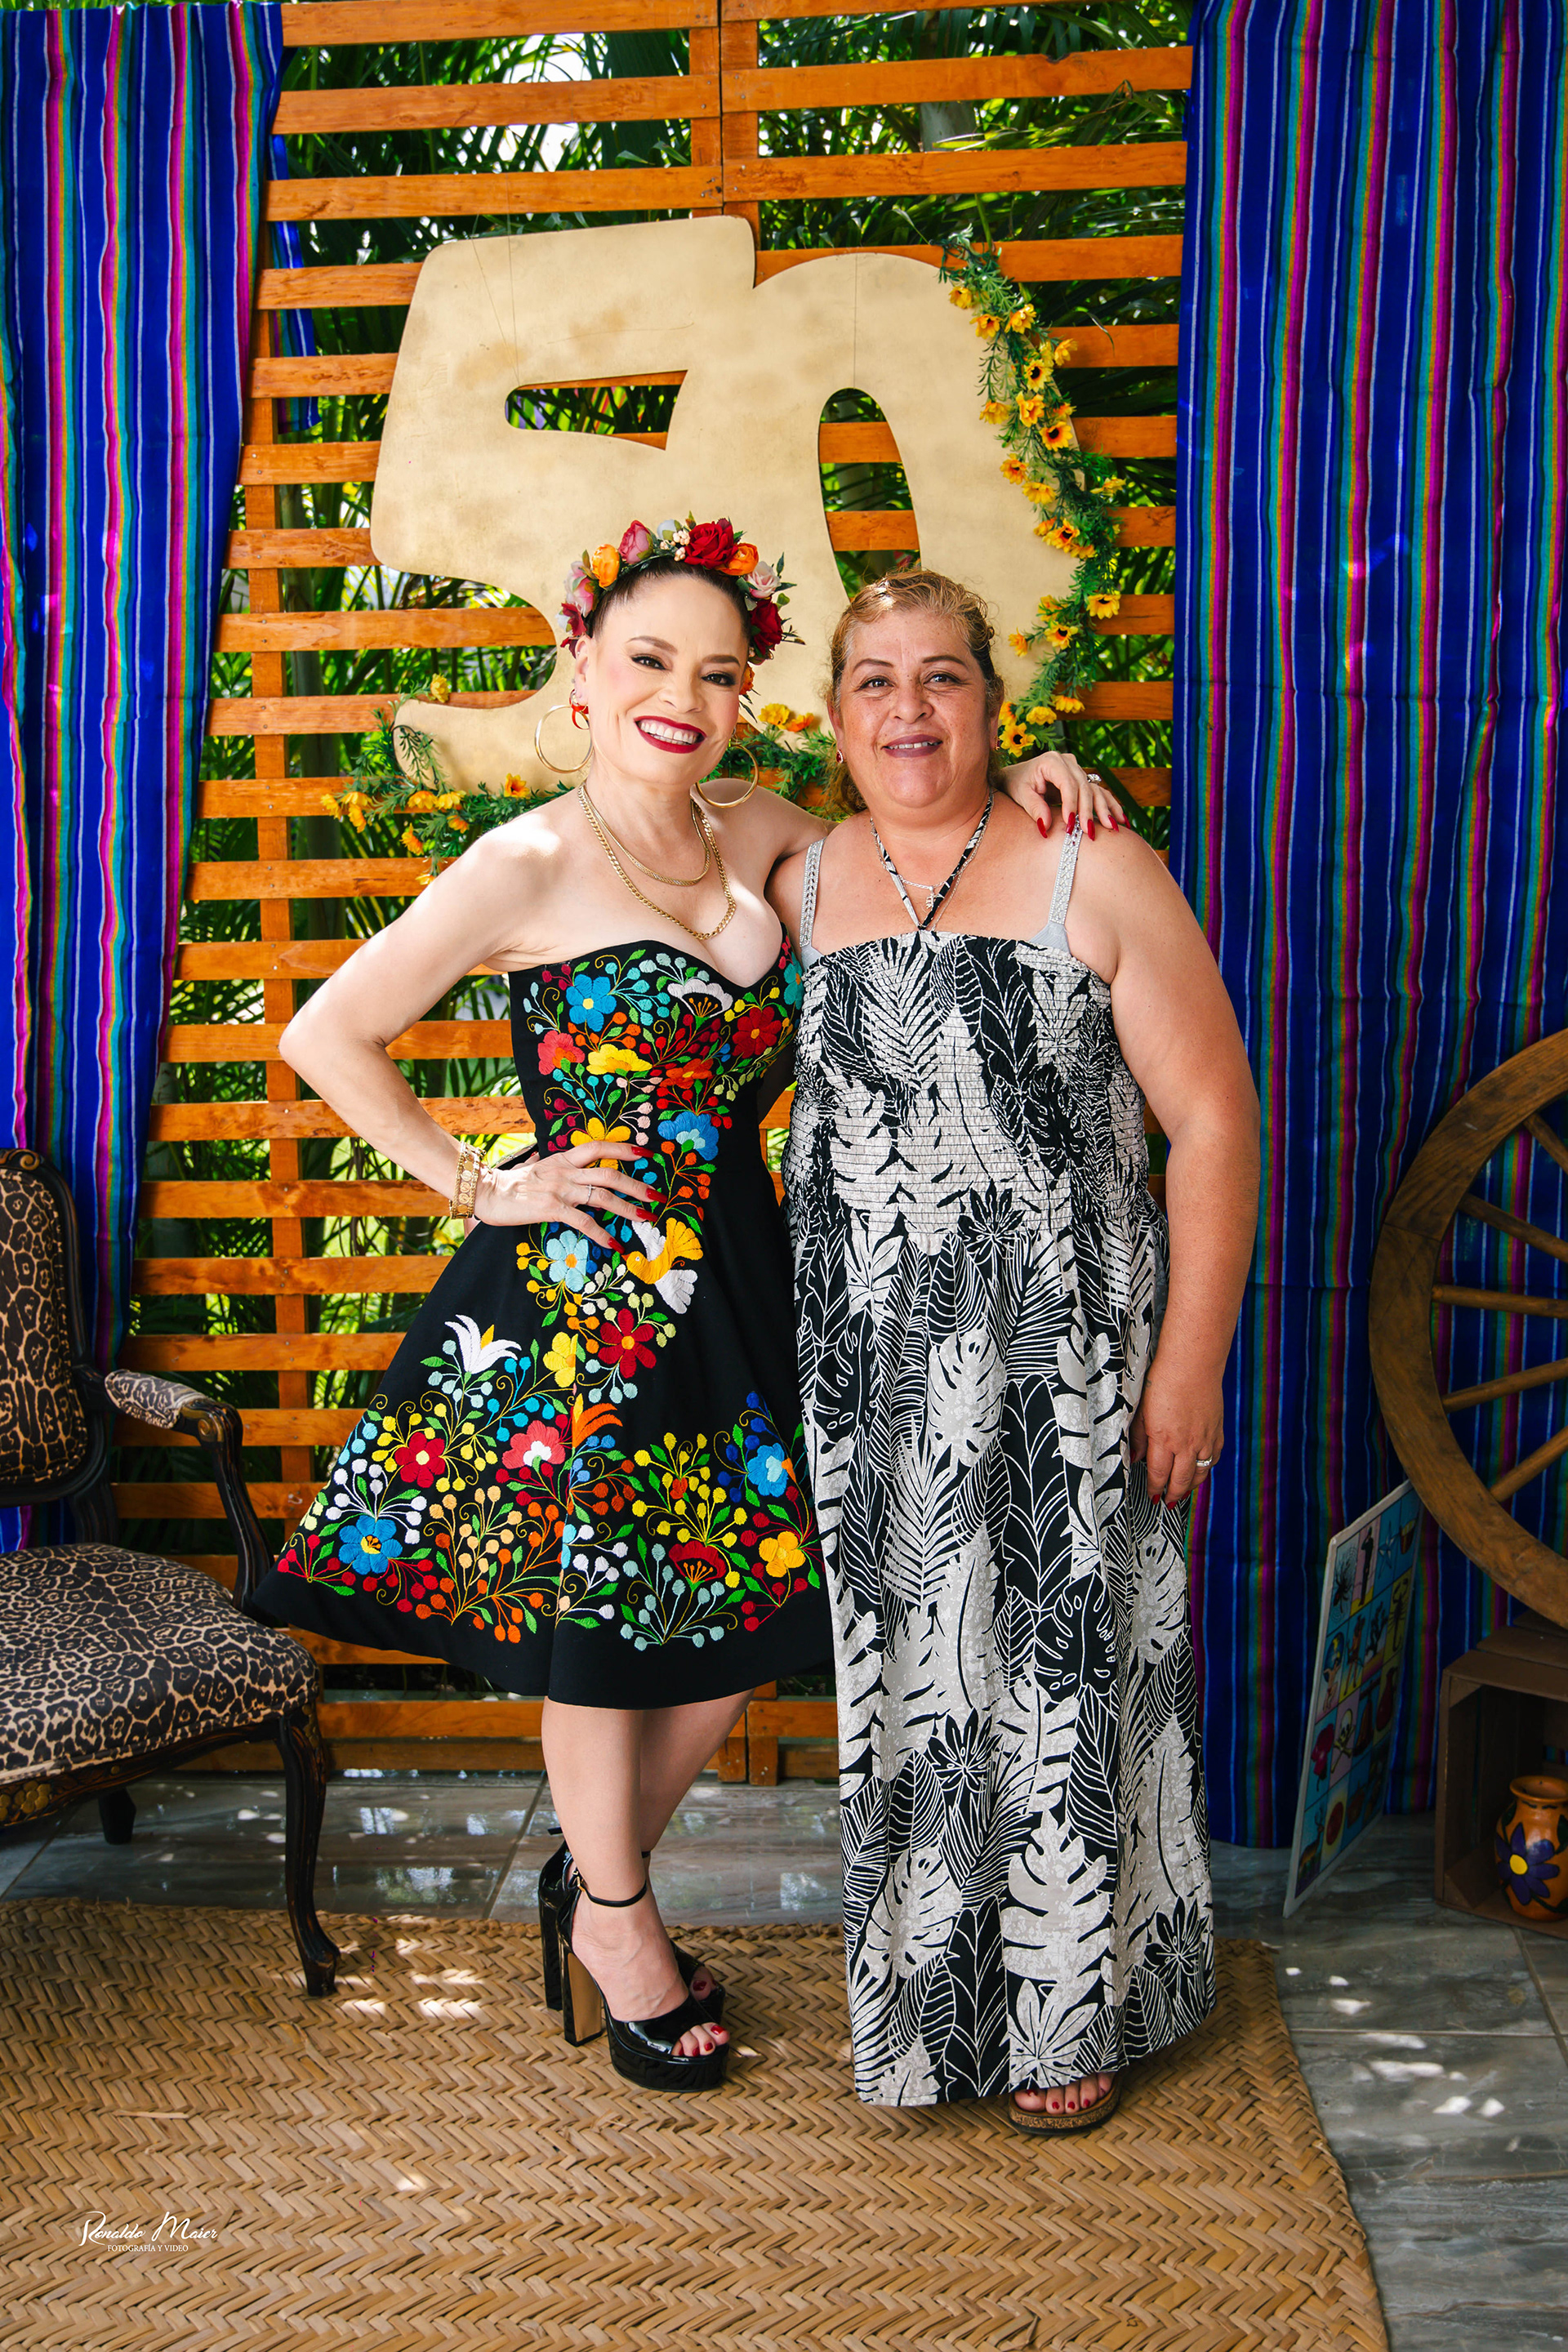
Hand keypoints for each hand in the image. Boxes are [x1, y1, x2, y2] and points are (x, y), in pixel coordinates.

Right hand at [470, 1140, 654, 1250]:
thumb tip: (542, 1159)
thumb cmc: (509, 1183)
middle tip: (656, 1195)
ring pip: (604, 1196)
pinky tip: (614, 1244)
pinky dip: (602, 1234)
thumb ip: (545, 1164)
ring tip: (645, 1218)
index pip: (598, 1147)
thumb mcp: (533, 1167)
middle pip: (610, 1174)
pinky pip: (584, 1221)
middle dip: (637, 1185)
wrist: (486, 1191)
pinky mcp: (553, 1208)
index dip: (623, 1149)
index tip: (645, 1154)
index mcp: (563, 1159)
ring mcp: (561, 1189)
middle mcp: (566, 1171)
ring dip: (628, 1208)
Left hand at [1001, 751, 1124, 838]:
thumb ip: (1034, 808)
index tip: (1070, 824)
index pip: (1068, 783)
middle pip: (1084, 787)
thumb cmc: (1016, 784)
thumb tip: (1046, 827)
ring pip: (1095, 790)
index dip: (1071, 804)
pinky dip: (1109, 806)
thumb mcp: (1021, 795)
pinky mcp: (1082, 779)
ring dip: (1105, 810)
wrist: (1017, 777)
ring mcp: (1077, 769)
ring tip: (1114, 828)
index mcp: (1052, 761)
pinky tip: (1121, 821)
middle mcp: (1068, 762)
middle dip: (1088, 811)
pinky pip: (1098, 793)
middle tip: (1089, 832)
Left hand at [1129, 1351, 1223, 1508]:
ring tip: (1182, 1494)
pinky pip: (1213, 1459)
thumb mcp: (1142, 1410)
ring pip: (1199, 1474)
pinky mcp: (1217, 1431)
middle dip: (1173, 1495)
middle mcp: (1187, 1444)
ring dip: (1190, 1487)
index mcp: (1164, 1439)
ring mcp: (1205, 1439)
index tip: (1152, 1496)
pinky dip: (1206, 1469)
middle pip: (1180, 1481)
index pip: (1158, 1474)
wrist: (1193, 1363)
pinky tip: (1200, 1471)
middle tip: (1167, 1504)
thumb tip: (1136, 1458)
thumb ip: (1139, 1437)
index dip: (1154, 1489)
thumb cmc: (1164, 1381)